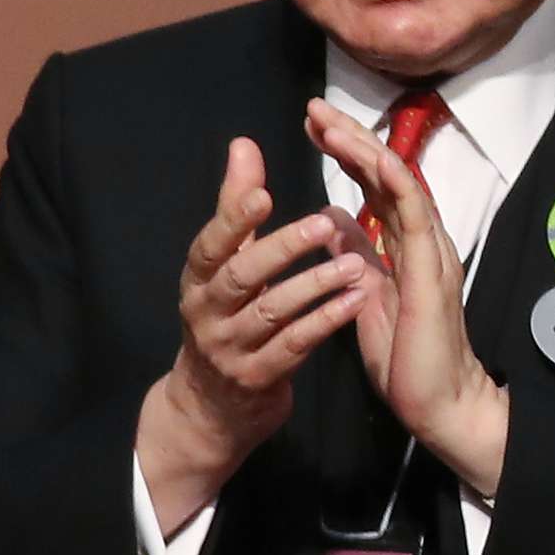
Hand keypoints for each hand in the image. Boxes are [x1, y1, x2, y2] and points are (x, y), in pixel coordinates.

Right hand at [138, 137, 366, 534]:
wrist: (211, 409)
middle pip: (241, 276)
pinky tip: (356, 301)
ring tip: (354, 263)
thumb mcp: (224, 267)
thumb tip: (244, 144)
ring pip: (272, 312)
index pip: (210, 245)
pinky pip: (294, 347)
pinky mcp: (256, 379)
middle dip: (282, 249)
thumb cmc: (226, 320)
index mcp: (197, 282)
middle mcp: (206, 314)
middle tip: (326, 222)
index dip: (233, 219)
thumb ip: (236, 208)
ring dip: (314, 286)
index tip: (264, 192)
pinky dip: (325, 322)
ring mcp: (229, 350)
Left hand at [307, 99, 510, 499]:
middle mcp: (422, 240)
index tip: (313, 128)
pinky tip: (376, 160)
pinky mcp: (433, 272)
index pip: (373, 188)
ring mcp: (432, 252)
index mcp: (403, 246)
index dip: (346, 155)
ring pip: (402, 185)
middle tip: (315, 108)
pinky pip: (417, 218)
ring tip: (331, 124)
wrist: (437, 401)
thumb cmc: (404, 355)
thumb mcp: (364, 295)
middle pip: (387, 175)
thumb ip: (354, 256)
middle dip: (351, 138)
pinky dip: (397, 185)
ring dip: (367, 151)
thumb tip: (333, 219)